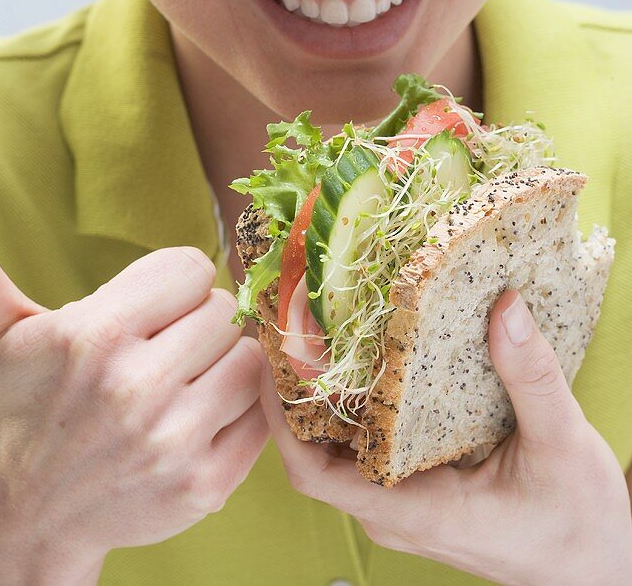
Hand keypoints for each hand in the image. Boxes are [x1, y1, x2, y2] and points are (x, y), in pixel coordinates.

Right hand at [0, 217, 267, 561]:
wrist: (30, 514)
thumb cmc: (20, 404)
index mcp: (93, 336)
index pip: (191, 266)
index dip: (170, 283)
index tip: (144, 309)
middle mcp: (136, 390)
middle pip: (222, 310)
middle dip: (194, 321)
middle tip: (159, 347)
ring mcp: (173, 443)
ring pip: (247, 359)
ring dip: (220, 364)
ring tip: (179, 379)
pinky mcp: (205, 486)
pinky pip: (261, 416)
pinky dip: (239, 411)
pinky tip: (196, 416)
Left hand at [260, 288, 631, 585]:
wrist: (600, 571)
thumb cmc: (579, 526)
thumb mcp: (563, 447)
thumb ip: (531, 378)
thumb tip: (504, 306)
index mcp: (414, 509)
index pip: (312, 470)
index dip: (277, 414)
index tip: (266, 353)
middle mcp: (394, 508)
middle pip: (314, 448)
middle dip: (292, 384)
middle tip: (289, 313)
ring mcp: (402, 498)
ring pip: (339, 443)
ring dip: (321, 387)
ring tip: (314, 319)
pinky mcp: (417, 484)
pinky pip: (367, 441)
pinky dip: (356, 397)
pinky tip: (362, 350)